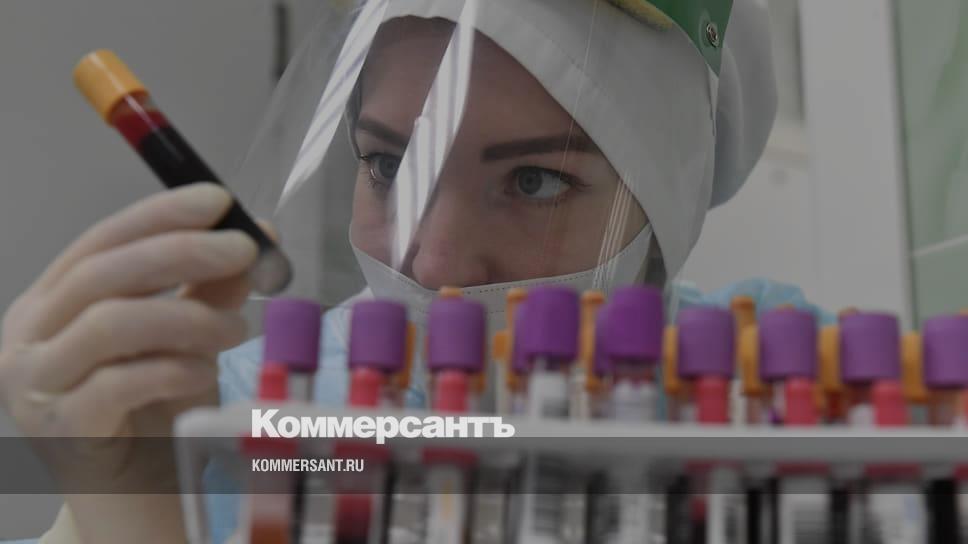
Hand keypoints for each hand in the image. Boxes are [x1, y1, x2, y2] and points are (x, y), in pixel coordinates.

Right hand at [0, 183, 257, 542]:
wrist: (138, 499)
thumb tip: (256, 234)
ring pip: (109, 323)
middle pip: (102, 274)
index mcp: (53, 304)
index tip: (217, 199)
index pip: (102, 241)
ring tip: (238, 331)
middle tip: (244, 249)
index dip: (159, 214)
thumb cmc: (156, 416)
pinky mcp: (60, 430)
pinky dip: (172, 367)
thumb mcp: (187, 341)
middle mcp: (29, 337)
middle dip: (181, 251)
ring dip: (188, 316)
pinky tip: (204, 371)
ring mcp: (35, 385)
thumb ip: (211, 290)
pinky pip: (117, 383)